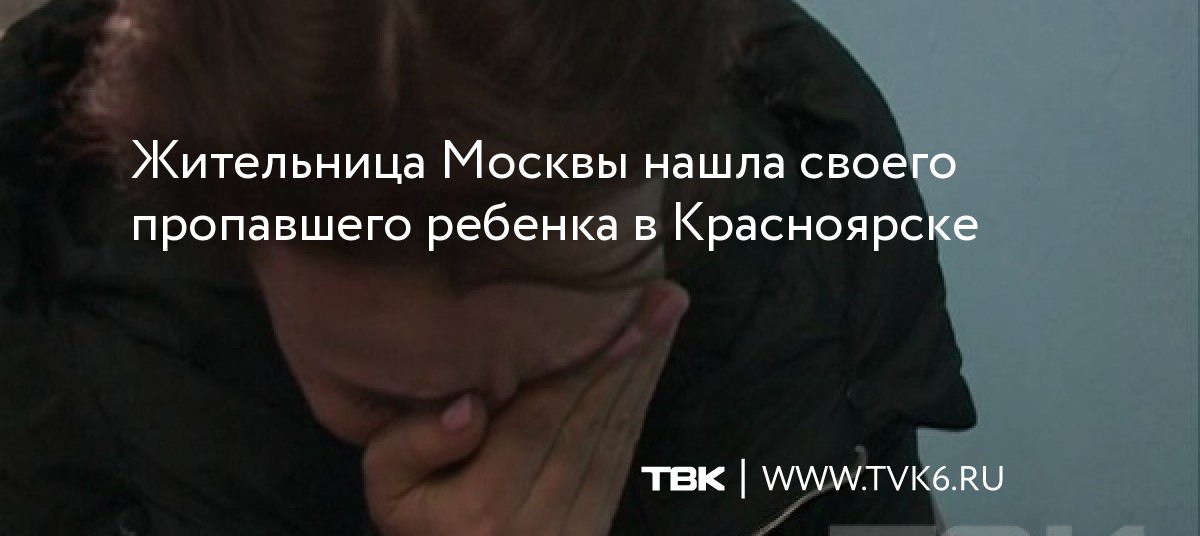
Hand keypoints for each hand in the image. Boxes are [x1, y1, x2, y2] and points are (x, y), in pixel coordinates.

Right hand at [362, 281, 688, 535]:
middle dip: (630, 352)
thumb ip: (413, 444)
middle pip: (590, 419)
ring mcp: (574, 528)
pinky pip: (622, 454)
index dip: (585, 362)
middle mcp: (539, 522)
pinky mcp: (595, 524)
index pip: (540, 417)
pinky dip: (638, 400)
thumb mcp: (388, 487)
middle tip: (663, 293)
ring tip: (665, 311)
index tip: (622, 312)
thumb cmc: (418, 519)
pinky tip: (649, 359)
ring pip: (615, 434)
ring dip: (644, 369)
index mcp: (484, 507)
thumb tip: (469, 404)